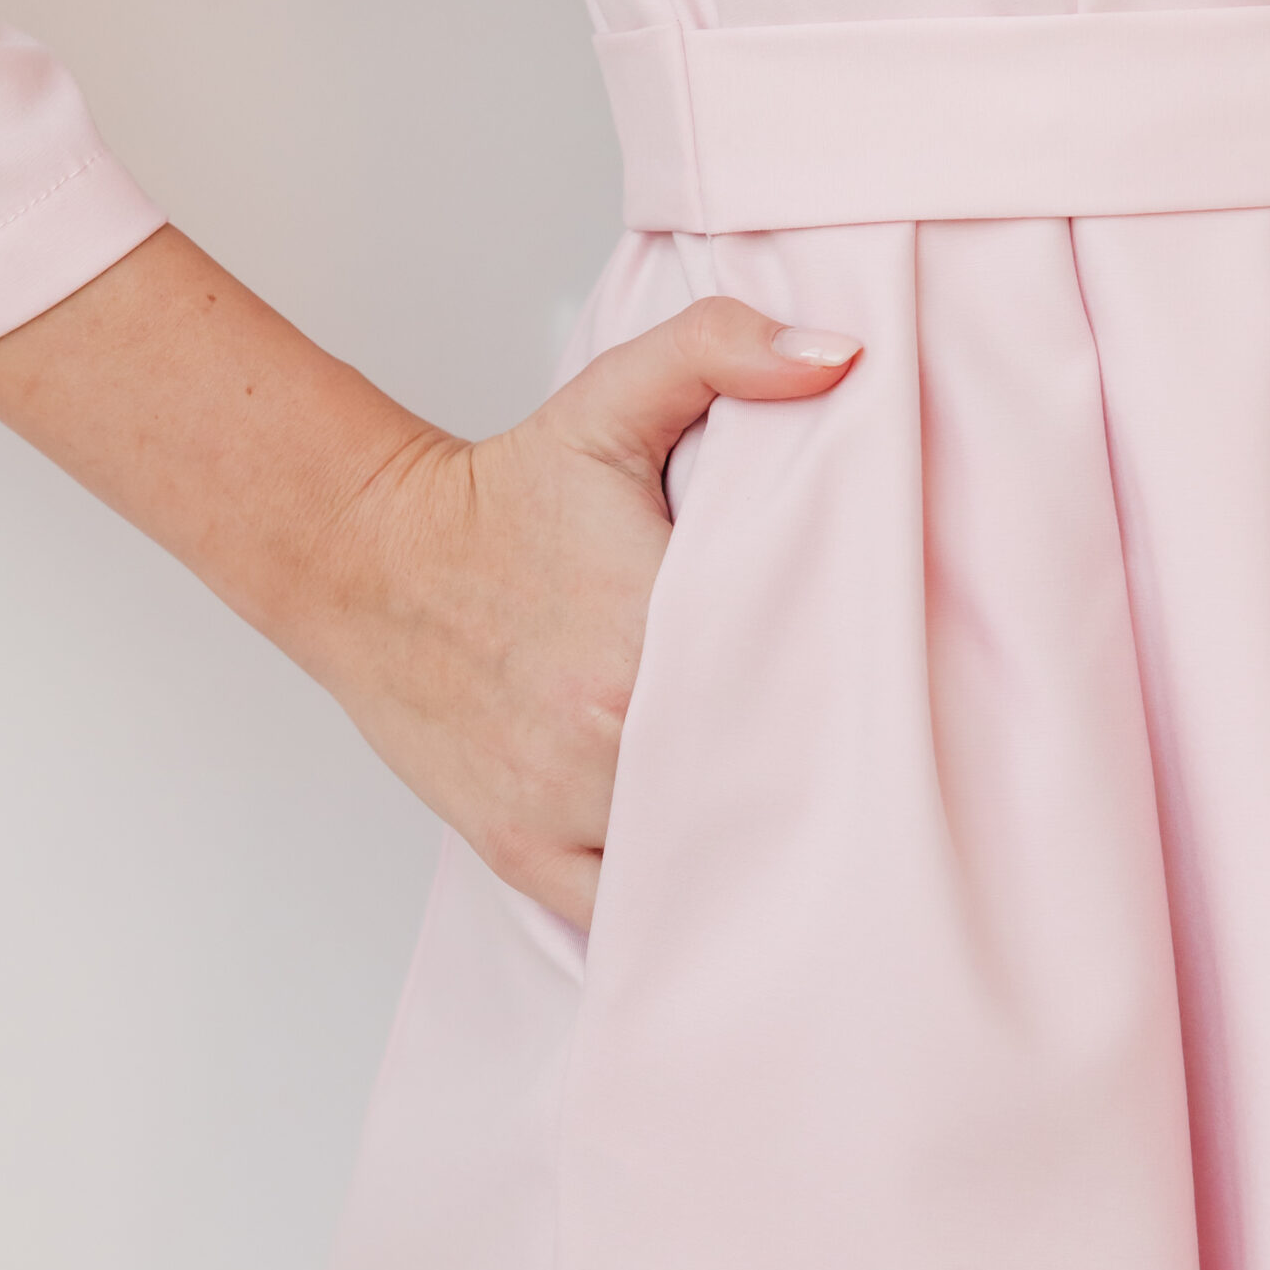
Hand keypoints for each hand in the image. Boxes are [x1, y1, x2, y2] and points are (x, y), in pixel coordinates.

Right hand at [0, 233, 859, 930]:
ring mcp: (565, 800)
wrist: (366, 561)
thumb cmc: (502, 495)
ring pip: (700, 863)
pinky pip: (626, 916)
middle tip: (879, 788)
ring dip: (753, 857)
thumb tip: (841, 356)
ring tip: (817, 851)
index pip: (803, 686)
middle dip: (819, 788)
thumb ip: (722, 352)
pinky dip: (676, 908)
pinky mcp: (525, 853)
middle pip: (764, 788)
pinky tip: (725, 896)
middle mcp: (612, 727)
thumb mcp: (611, 401)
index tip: (903, 702)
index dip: (863, 702)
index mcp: (653, 623)